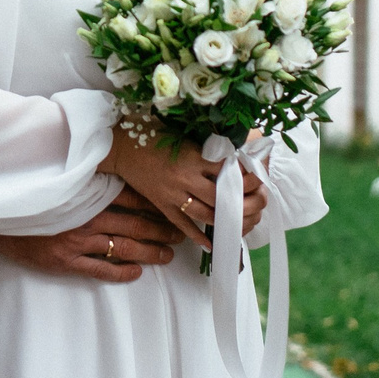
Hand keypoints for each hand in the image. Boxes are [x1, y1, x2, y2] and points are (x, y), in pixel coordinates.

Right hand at [0, 189, 183, 283]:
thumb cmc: (34, 196)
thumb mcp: (63, 180)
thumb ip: (91, 180)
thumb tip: (122, 173)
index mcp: (87, 193)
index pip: (131, 197)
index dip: (155, 204)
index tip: (173, 208)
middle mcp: (85, 216)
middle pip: (133, 224)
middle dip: (160, 230)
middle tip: (180, 235)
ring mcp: (76, 241)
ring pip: (123, 248)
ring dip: (149, 252)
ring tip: (167, 255)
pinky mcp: (65, 262)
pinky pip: (100, 269)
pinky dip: (120, 272)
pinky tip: (136, 272)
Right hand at [98, 134, 266, 251]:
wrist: (121, 147)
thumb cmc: (153, 135)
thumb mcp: (183, 136)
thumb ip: (206, 149)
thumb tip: (235, 157)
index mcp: (191, 157)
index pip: (225, 170)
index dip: (244, 175)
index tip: (256, 176)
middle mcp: (183, 178)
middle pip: (219, 196)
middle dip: (240, 200)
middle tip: (255, 201)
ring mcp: (172, 195)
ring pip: (204, 214)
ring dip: (224, 219)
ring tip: (239, 220)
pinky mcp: (162, 205)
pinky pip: (183, 225)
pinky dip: (198, 236)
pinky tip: (211, 243)